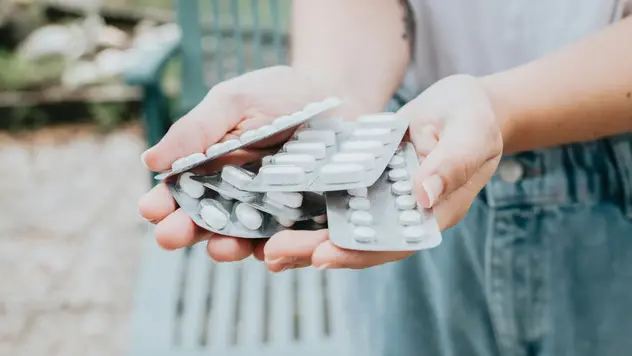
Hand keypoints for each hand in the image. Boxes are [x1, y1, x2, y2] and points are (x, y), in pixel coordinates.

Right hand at [137, 65, 364, 261]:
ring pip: (243, 239)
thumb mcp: (236, 102)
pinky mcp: (304, 221)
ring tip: (220, 247)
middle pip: (206, 221)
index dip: (163, 202)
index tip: (151, 209)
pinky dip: (279, 252)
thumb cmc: (281, 94)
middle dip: (186, 230)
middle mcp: (235, 195)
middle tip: (171, 235)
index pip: (179, 191)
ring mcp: (270, 211)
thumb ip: (197, 130)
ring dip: (227, 247)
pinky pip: (289, 243)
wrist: (339, 95)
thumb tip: (151, 160)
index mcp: (210, 166)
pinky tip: (269, 253)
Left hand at [263, 74, 502, 270]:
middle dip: (315, 251)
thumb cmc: (473, 116)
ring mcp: (382, 202)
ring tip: (264, 248)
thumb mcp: (471, 131)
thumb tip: (425, 195)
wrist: (462, 106)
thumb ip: (453, 162)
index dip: (358, 253)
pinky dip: (307, 211)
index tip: (322, 256)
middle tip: (273, 254)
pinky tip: (277, 213)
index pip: (393, 243)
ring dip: (304, 239)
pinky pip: (335, 202)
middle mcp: (402, 215)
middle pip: (358, 243)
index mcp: (432, 213)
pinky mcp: (366, 184)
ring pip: (341, 228)